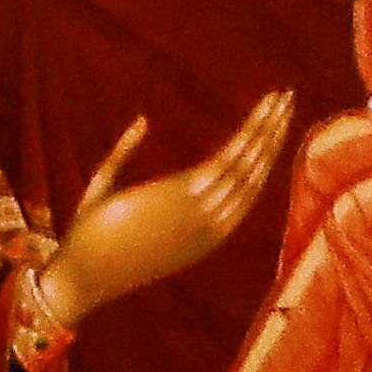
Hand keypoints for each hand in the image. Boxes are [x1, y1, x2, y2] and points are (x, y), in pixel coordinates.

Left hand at [42, 94, 299, 332]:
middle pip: (254, 172)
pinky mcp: (190, 196)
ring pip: (249, 162)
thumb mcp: (111, 190)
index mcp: (202, 233)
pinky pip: (231, 158)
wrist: (82, 275)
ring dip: (269, 126)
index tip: (272, 129)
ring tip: (284, 95)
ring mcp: (204, 211)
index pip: (244, 190)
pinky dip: (251, 132)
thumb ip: (125, 154)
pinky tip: (263, 111)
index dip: (261, 157)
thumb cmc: (89, 239)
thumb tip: (144, 120)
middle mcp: (212, 225)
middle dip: (273, 134)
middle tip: (288, 99)